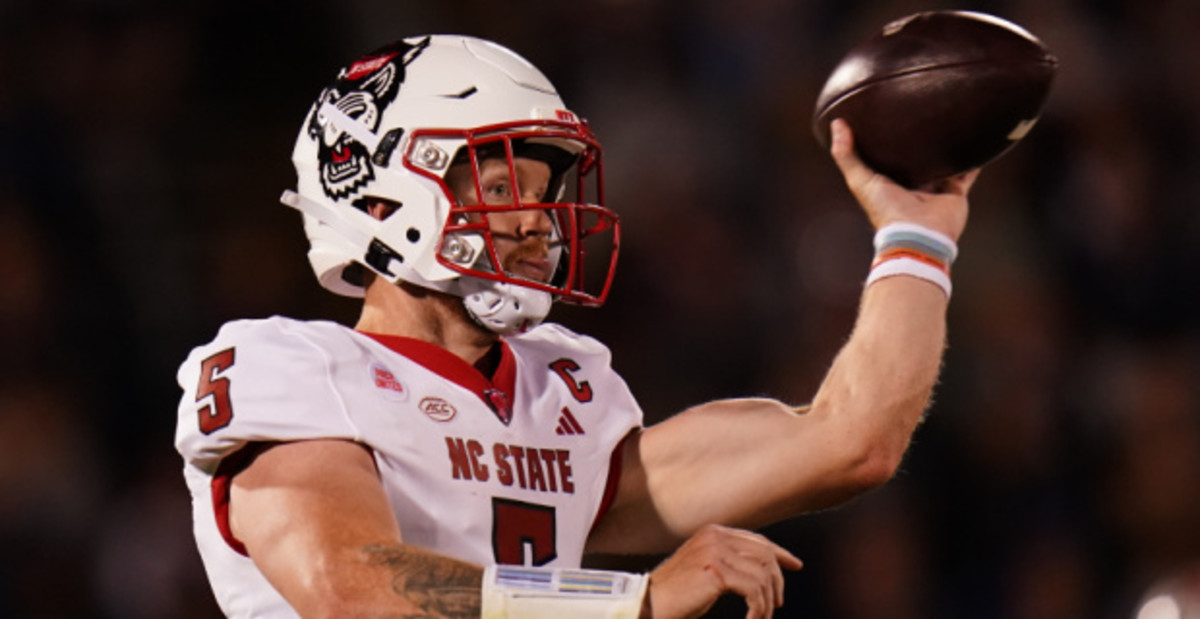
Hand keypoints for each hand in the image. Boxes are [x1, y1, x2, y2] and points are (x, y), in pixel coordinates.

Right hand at [644, 524, 802, 618]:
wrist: (650, 604)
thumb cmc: (676, 594)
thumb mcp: (706, 570)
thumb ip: (729, 562)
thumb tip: (762, 571)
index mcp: (713, 532)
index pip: (757, 539)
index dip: (780, 553)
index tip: (796, 565)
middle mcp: (716, 535)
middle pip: (765, 555)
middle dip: (777, 582)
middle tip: (775, 605)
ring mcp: (715, 551)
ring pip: (763, 573)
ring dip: (767, 601)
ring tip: (760, 617)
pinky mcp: (716, 571)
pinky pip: (754, 589)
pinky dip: (758, 608)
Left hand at [829, 118, 979, 241]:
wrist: (918, 234)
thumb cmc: (886, 210)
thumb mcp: (860, 180)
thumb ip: (846, 155)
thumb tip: (836, 124)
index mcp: (889, 183)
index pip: (889, 156)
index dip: (889, 139)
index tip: (889, 114)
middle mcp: (912, 185)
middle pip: (918, 158)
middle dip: (921, 140)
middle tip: (924, 110)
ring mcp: (935, 189)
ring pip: (943, 161)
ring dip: (948, 145)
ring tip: (952, 119)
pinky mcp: (955, 192)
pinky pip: (968, 171)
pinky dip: (974, 158)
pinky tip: (977, 139)